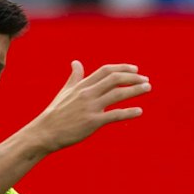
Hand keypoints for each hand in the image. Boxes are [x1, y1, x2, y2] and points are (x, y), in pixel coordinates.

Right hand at [31, 60, 149, 151]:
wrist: (45, 131)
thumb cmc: (55, 112)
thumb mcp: (65, 92)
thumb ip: (74, 77)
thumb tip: (76, 62)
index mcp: (82, 85)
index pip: (106, 70)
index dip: (122, 68)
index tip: (135, 69)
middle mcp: (87, 93)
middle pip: (114, 79)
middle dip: (133, 78)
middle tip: (146, 80)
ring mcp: (90, 107)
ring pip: (117, 94)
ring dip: (135, 90)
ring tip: (148, 88)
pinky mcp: (92, 122)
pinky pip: (114, 115)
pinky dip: (129, 112)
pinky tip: (139, 111)